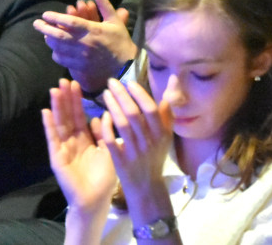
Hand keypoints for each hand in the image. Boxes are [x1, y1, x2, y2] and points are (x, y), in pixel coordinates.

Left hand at [35, 0, 138, 92]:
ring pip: (58, 48)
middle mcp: (85, 43)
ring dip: (49, 40)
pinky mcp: (80, 67)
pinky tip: (54, 49)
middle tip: (36, 23)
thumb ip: (104, 4)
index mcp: (93, 30)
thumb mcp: (114, 20)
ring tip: (44, 34)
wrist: (125, 66)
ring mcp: (81, 56)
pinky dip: (55, 53)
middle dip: (45, 28)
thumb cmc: (120, 40)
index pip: (70, 22)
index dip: (56, 17)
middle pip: (59, 35)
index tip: (45, 14)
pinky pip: (62, 60)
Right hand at [43, 79, 117, 214]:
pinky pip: (52, 138)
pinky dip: (49, 125)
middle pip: (68, 116)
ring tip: (55, 90)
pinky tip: (46, 111)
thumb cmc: (104, 178)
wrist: (95, 200)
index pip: (79, 115)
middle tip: (64, 80)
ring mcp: (63, 148)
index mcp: (85, 139)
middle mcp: (72, 141)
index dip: (77, 101)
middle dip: (66, 99)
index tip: (76, 83)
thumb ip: (105, 132)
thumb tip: (104, 114)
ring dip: (57, 106)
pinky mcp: (57, 157)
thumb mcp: (109, 150)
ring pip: (59, 123)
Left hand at [101, 79, 173, 197]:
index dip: (140, 95)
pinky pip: (111, 141)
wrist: (147, 187)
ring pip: (122, 125)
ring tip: (105, 94)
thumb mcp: (166, 136)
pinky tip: (102, 116)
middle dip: (122, 96)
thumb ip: (166, 113)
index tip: (129, 82)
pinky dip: (106, 127)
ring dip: (112, 107)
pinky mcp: (121, 161)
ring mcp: (134, 152)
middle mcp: (149, 142)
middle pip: (134, 115)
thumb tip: (170, 88)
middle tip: (111, 82)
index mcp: (162, 134)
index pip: (151, 110)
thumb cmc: (155, 157)